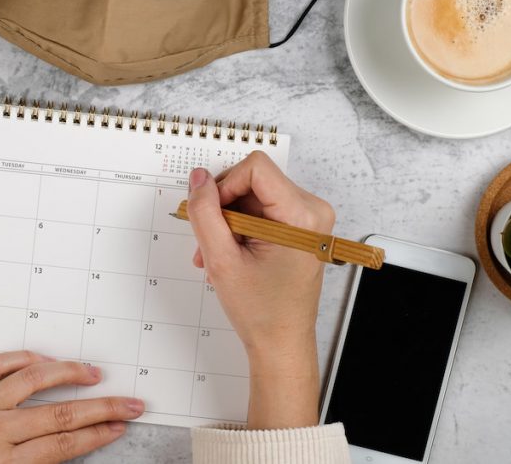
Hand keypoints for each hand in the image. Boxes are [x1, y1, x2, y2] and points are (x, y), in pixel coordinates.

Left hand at [0, 351, 142, 463]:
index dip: (98, 433)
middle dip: (103, 408)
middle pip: (62, 414)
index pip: (65, 443)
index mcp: (3, 463)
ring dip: (69, 374)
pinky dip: (23, 358)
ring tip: (94, 374)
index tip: (120, 425)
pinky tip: (42, 358)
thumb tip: (58, 453)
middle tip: (130, 403)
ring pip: (34, 379)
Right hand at [185, 151, 334, 428]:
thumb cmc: (262, 311)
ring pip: (251, 197)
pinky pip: (260, 211)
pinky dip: (238, 228)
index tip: (211, 212)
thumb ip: (205, 213)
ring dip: (227, 222)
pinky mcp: (298, 227)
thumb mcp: (221, 259)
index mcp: (302, 215)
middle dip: (223, 208)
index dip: (224, 185)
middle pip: (252, 181)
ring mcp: (307, 219)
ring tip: (215, 254)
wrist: (281, 343)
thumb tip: (198, 179)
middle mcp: (312, 211)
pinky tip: (228, 254)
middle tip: (209, 241)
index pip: (255, 168)